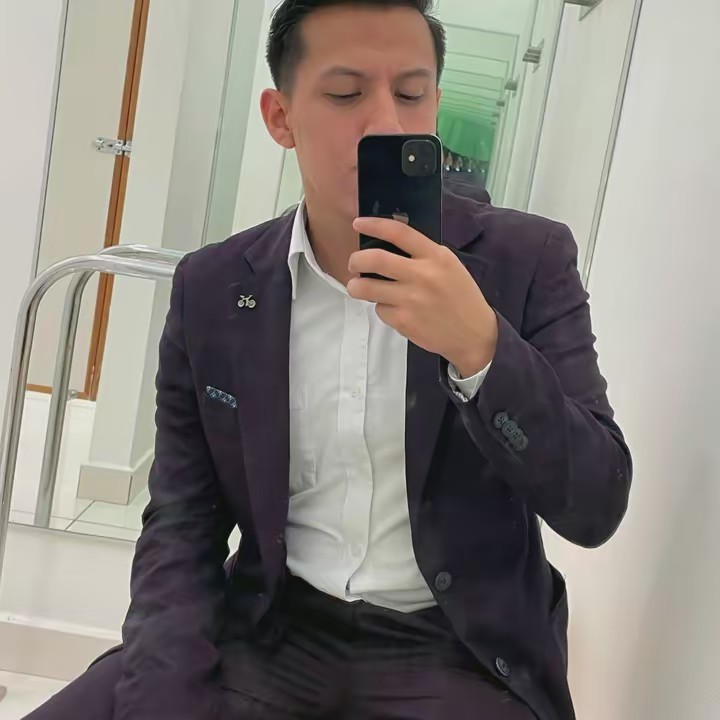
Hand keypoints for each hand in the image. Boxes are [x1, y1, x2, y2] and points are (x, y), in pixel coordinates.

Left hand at [348, 217, 497, 376]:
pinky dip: (381, 308)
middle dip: (356, 260)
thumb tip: (388, 244)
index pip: (399, 232)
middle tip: (354, 263)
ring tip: (358, 287)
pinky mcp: (403, 321)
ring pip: (366, 287)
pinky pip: (379, 310)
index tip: (358, 223)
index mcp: (435, 257)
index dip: (374, 225)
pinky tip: (394, 309)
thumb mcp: (449, 266)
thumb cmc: (461, 297)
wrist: (474, 334)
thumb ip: (423, 254)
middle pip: (375, 259)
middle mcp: (422, 275)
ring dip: (356, 286)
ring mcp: (411, 299)